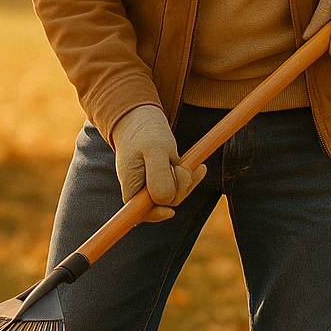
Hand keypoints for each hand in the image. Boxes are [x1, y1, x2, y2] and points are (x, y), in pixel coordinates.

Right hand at [110, 104, 205, 221]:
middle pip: (164, 202)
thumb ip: (160, 177)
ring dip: (185, 180)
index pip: (141, 213)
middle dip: (179, 188)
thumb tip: (166, 201)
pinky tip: (200, 168)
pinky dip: (189, 176)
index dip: (156, 215)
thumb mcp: (155, 150)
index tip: (170, 211)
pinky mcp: (161, 176)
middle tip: (181, 167)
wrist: (141, 115)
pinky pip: (179, 184)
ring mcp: (150, 183)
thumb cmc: (146, 131)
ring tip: (185, 162)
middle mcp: (139, 188)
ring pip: (175, 193)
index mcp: (130, 185)